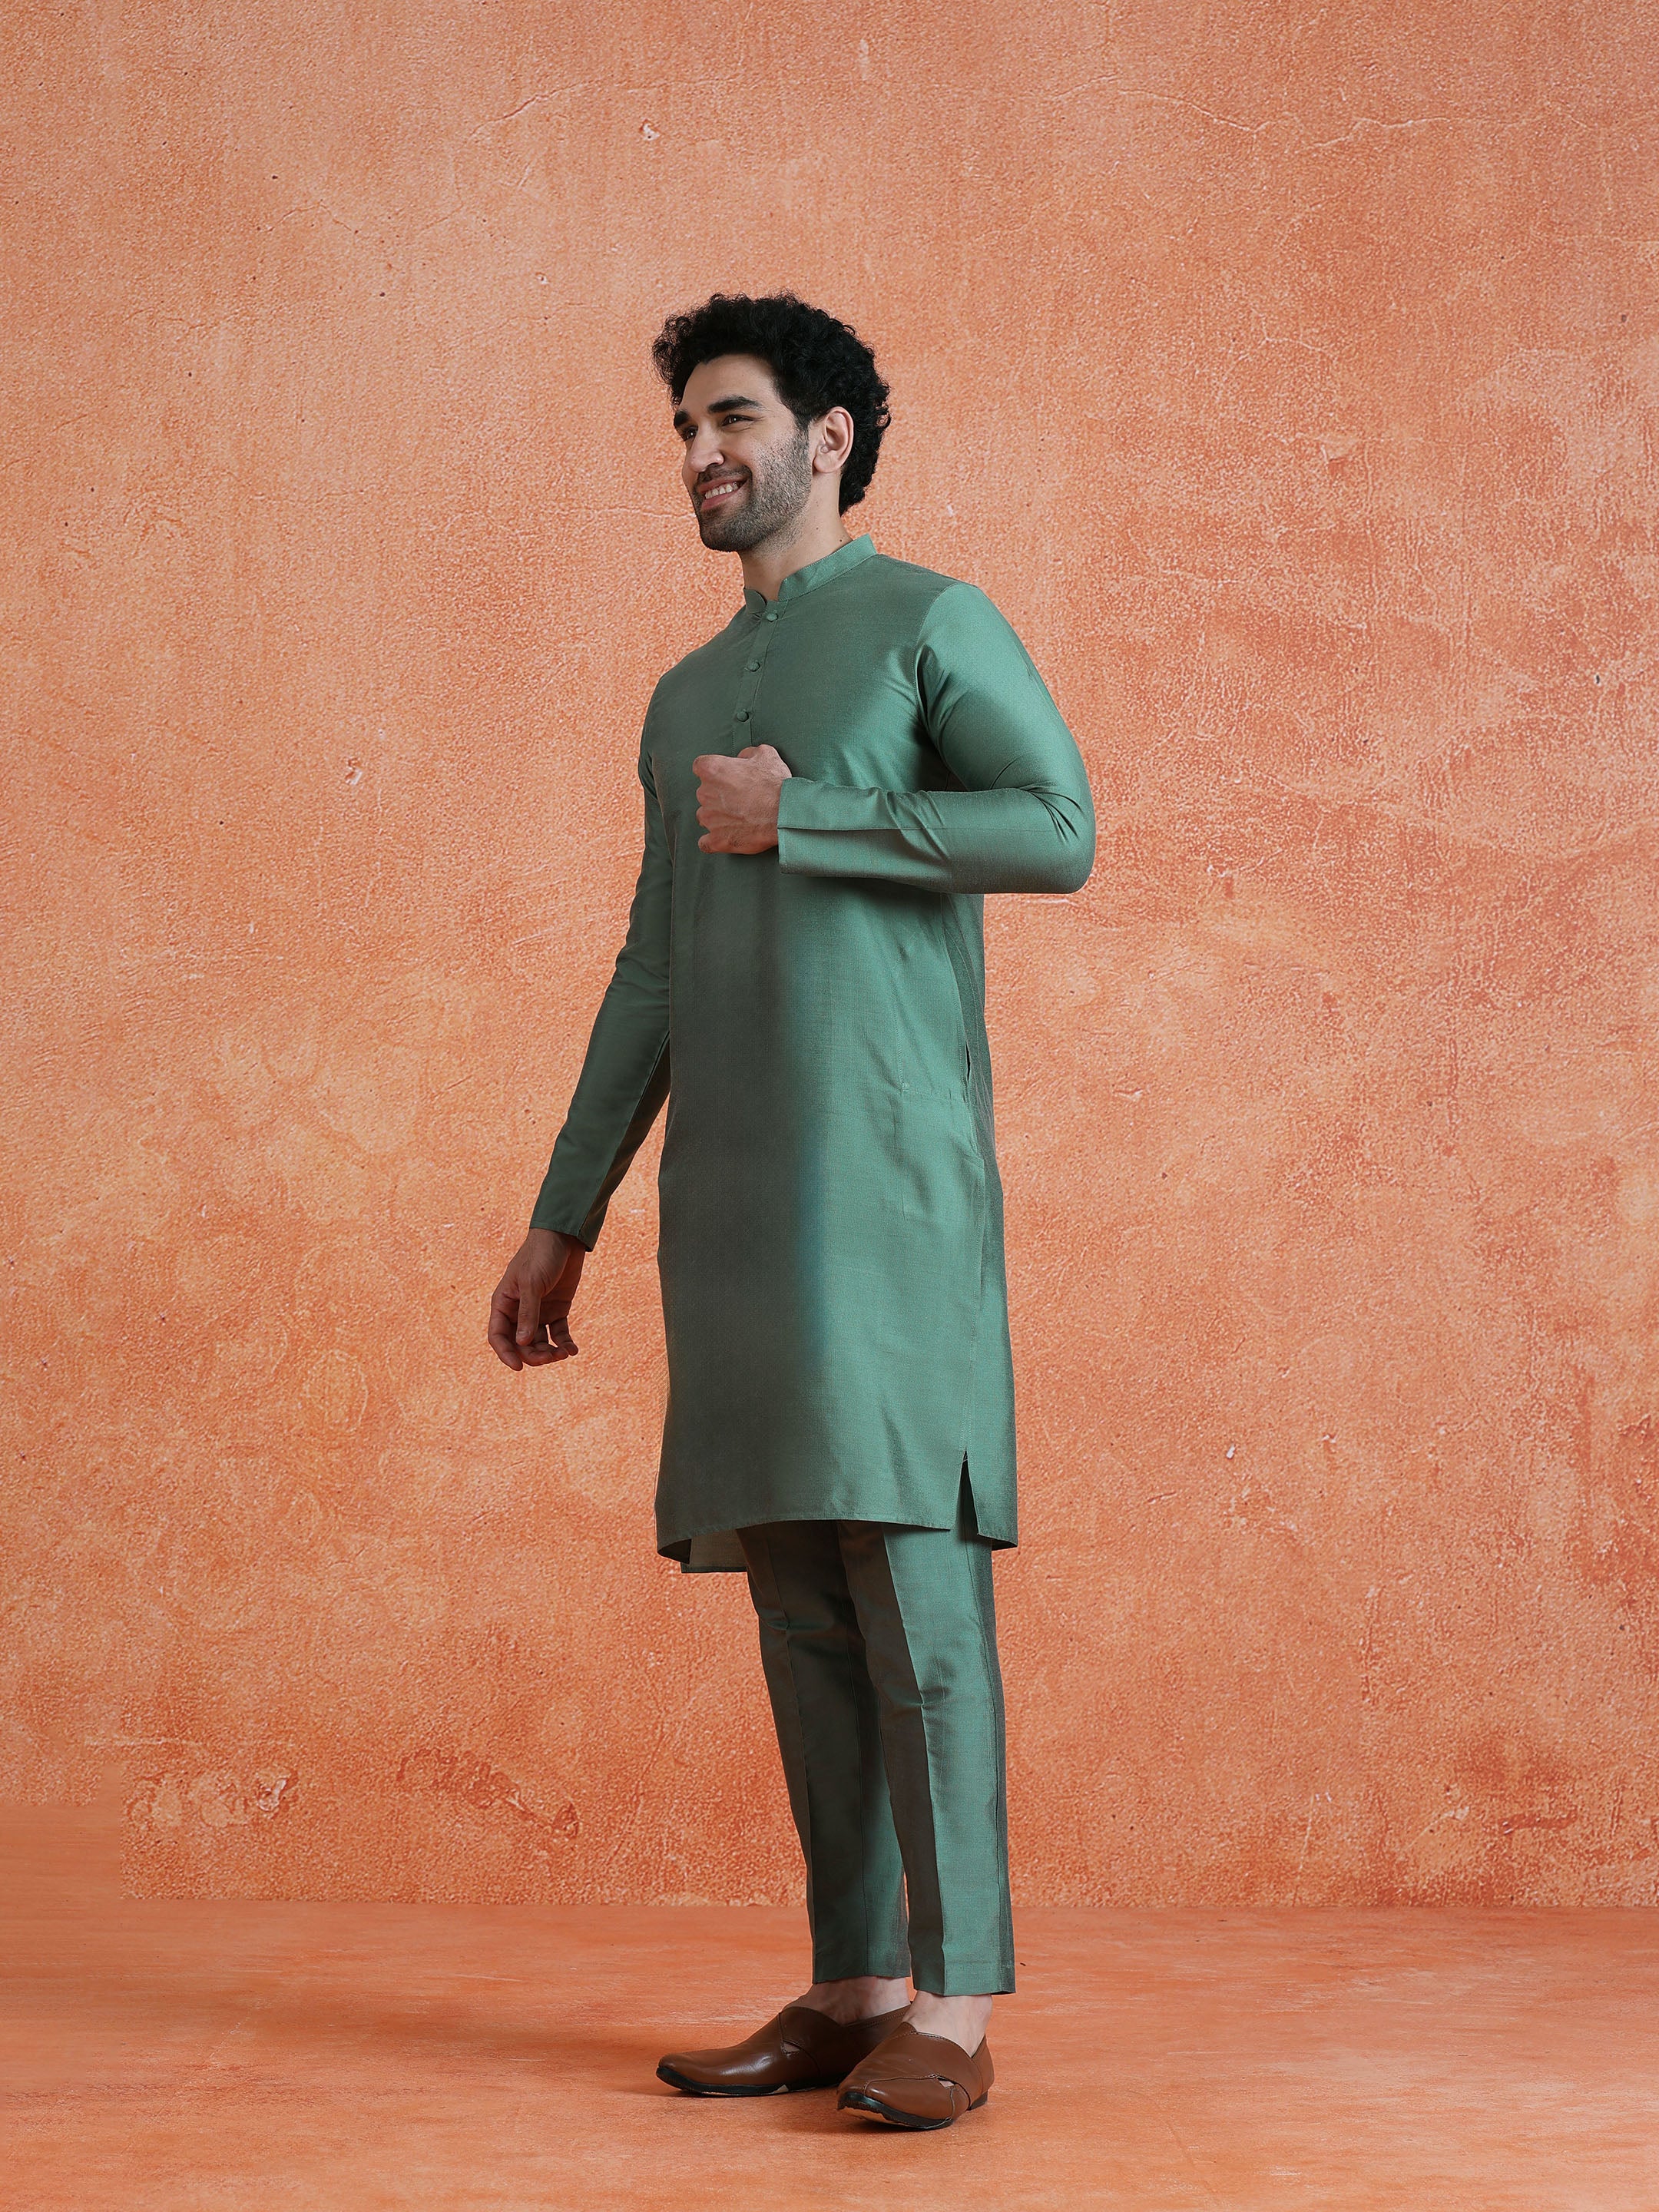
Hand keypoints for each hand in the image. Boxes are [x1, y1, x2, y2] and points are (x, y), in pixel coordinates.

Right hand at [488, 1228, 584, 1370]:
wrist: (564, 1238)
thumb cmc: (541, 1256)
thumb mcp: (532, 1284)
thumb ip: (528, 1313)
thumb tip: (523, 1343)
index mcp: (504, 1303)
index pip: (498, 1335)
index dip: (506, 1353)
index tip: (518, 1367)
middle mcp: (519, 1311)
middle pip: (521, 1344)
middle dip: (534, 1355)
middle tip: (551, 1357)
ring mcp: (538, 1312)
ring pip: (539, 1343)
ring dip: (550, 1352)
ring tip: (564, 1353)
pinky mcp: (557, 1310)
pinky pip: (558, 1333)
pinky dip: (564, 1343)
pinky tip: (572, 1350)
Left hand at [693, 743, 791, 852]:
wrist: (785, 814)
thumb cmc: (775, 784)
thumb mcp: (766, 755)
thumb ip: (747, 753)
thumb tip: (742, 759)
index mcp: (713, 769)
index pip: (700, 766)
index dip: (713, 771)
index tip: (724, 776)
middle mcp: (705, 793)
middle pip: (704, 793)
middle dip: (718, 795)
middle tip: (739, 798)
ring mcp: (709, 818)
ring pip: (705, 816)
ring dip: (717, 817)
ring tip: (737, 818)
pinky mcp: (716, 839)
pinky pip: (705, 843)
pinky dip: (713, 840)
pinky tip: (724, 837)